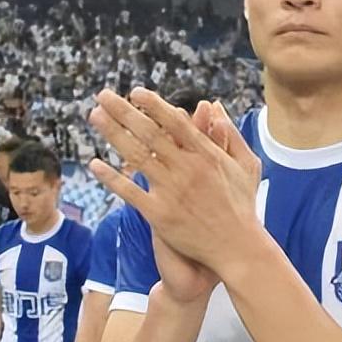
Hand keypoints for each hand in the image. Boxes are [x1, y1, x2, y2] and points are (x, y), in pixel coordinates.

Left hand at [87, 89, 261, 275]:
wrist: (237, 248)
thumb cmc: (243, 206)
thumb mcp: (247, 165)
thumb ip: (231, 134)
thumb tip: (215, 107)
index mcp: (207, 155)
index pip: (175, 121)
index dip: (153, 104)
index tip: (135, 92)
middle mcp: (187, 169)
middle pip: (149, 132)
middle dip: (124, 111)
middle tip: (103, 95)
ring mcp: (171, 191)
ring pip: (136, 156)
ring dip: (113, 134)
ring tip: (95, 116)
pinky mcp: (160, 215)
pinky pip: (130, 192)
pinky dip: (111, 177)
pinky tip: (95, 164)